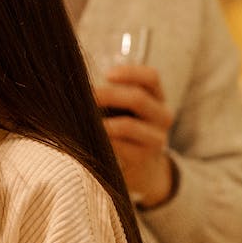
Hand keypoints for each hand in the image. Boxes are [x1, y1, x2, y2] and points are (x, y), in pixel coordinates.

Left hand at [96, 63, 175, 206]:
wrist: (144, 169)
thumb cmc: (126, 129)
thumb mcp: (126, 109)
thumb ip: (113, 94)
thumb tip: (79, 83)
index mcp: (157, 97)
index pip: (151, 77)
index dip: (130, 73)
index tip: (107, 75)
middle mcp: (162, 116)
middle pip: (138, 99)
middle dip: (108, 95)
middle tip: (86, 96)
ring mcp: (155, 139)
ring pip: (128, 125)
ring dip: (102, 121)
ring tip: (84, 118)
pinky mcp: (143, 158)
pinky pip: (120, 147)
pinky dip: (103, 140)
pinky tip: (89, 137)